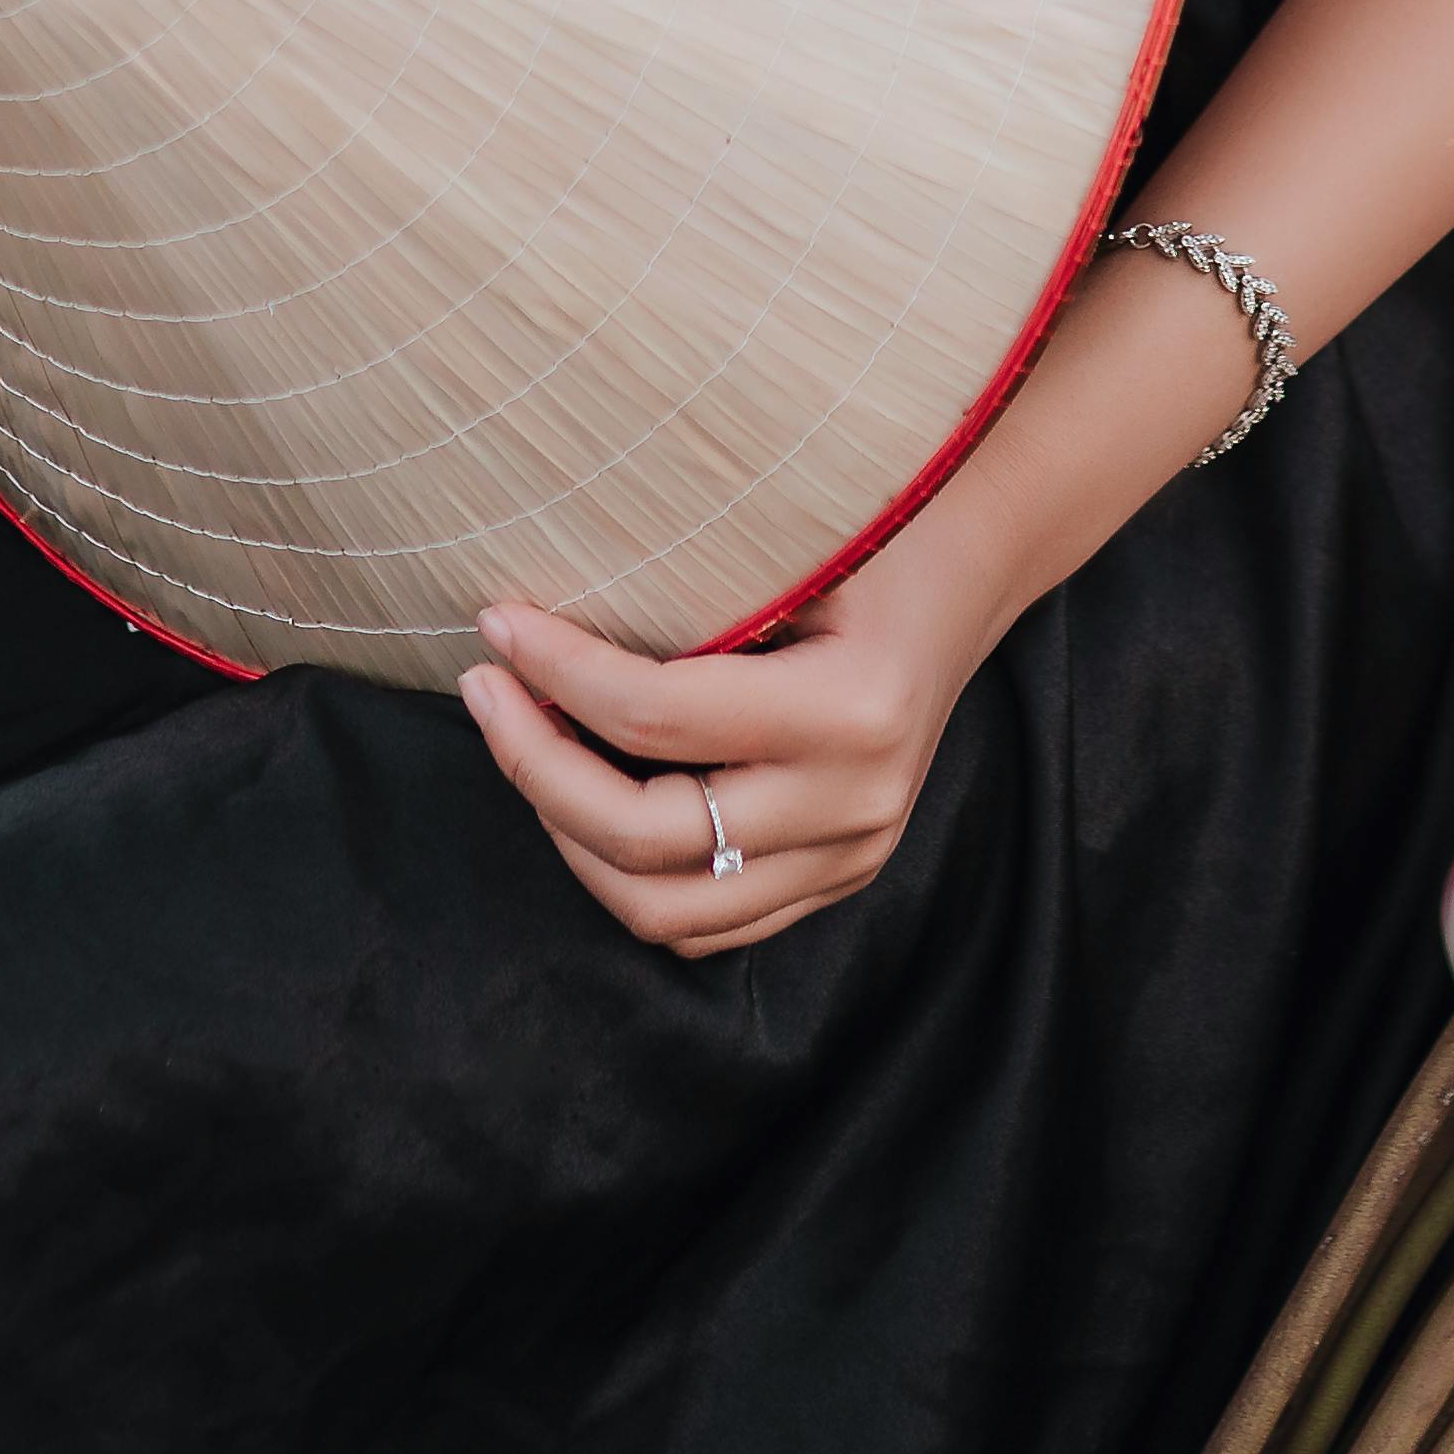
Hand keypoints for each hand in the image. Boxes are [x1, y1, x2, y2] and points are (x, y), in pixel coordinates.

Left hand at [457, 497, 1016, 955]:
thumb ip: (683, 603)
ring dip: (569, 834)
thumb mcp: (790, 547)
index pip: (656, 715)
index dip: (555, 672)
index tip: (496, 625)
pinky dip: (626, 872)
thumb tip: (529, 628)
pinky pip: (704, 921)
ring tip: (527, 747)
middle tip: (486, 692)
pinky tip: (586, 798)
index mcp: (850, 712)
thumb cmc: (872, 532)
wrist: (967, 573)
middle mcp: (855, 804)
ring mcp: (850, 856)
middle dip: (537, 766)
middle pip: (644, 837)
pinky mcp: (839, 877)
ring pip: (665, 909)